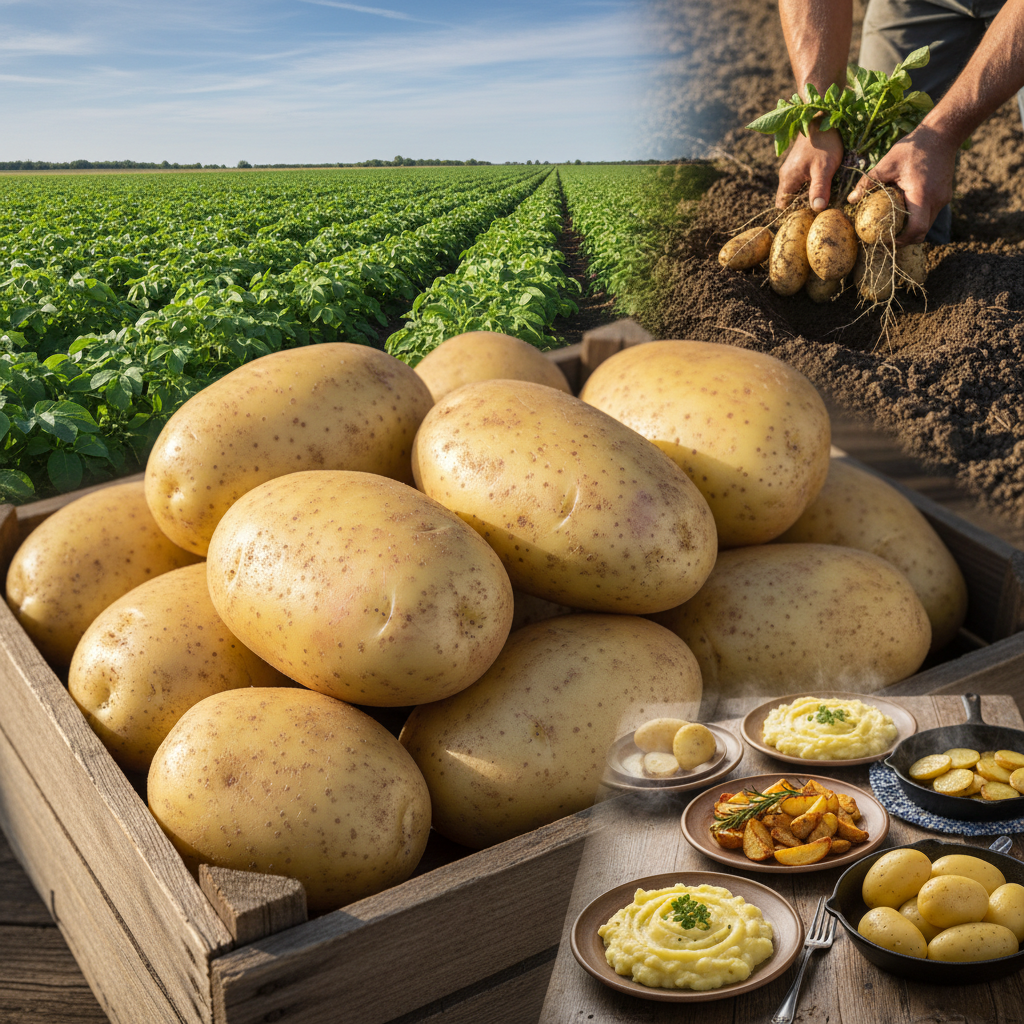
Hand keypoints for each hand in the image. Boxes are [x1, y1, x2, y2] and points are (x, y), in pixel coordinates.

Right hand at [775, 123, 843, 210]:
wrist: (822, 117)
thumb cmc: (824, 142)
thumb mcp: (824, 168)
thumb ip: (819, 189)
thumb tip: (817, 209)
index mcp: (787, 179)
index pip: (782, 207)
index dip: (794, 214)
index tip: (810, 216)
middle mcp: (786, 176)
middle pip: (789, 200)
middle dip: (802, 206)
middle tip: (819, 210)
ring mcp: (792, 170)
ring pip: (796, 191)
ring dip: (808, 196)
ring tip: (823, 199)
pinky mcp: (799, 165)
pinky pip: (801, 182)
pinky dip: (810, 187)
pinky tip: (823, 186)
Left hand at [846, 126, 957, 243]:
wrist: (941, 134)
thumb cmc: (914, 147)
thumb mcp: (887, 163)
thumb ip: (868, 182)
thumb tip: (851, 199)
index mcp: (922, 195)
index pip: (916, 229)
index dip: (901, 240)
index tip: (885, 240)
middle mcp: (936, 200)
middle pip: (922, 232)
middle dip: (904, 239)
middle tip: (886, 237)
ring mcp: (943, 199)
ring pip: (927, 224)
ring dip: (910, 228)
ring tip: (893, 225)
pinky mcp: (944, 195)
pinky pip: (929, 214)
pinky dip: (917, 217)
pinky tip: (903, 210)